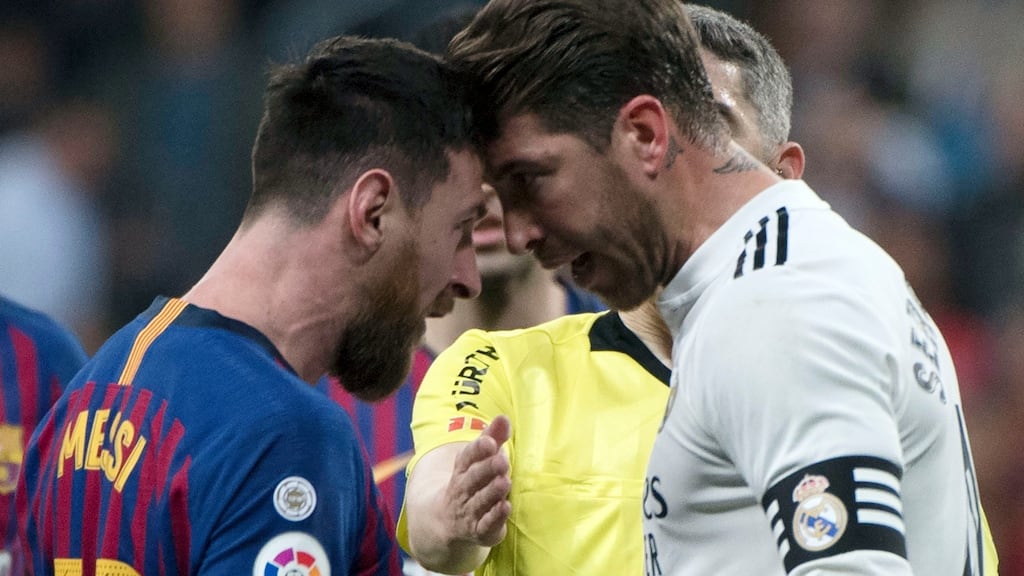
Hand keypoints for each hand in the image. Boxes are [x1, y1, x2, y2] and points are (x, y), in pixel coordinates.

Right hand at [443, 415, 511, 546]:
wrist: (446, 521)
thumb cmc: (472, 481)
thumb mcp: (479, 459)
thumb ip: (493, 438)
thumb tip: (503, 418)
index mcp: (462, 469)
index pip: (467, 457)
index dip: (478, 450)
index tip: (489, 442)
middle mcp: (463, 490)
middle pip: (474, 479)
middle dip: (487, 469)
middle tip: (501, 461)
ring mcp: (469, 511)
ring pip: (480, 501)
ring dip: (492, 492)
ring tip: (505, 482)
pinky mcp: (480, 530)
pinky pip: (485, 525)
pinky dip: (495, 517)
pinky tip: (506, 507)